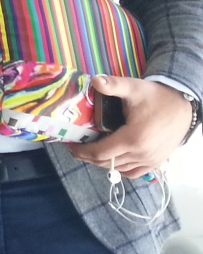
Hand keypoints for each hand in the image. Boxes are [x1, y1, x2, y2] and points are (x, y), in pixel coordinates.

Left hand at [66, 76, 193, 178]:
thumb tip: (95, 80)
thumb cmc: (157, 97)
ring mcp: (150, 161)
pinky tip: (110, 159)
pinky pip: (133, 172)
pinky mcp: (156, 163)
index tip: (69, 145)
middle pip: (106, 163)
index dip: (82, 151)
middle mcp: (142, 154)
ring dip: (101, 162)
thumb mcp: (134, 88)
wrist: (183, 107)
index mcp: (133, 139)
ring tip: (89, 151)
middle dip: (87, 156)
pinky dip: (119, 168)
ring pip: (118, 169)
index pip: (100, 152)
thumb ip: (114, 85)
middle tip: (75, 147)